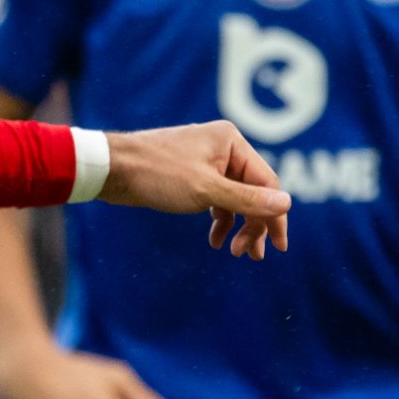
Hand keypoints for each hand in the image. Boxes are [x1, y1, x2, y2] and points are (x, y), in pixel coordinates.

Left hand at [100, 120, 291, 256]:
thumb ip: (247, 199)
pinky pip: (216, 198)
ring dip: (237, 225)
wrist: (111, 169)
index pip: (267, 182)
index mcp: (232, 142)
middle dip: (254, 225)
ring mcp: (207, 161)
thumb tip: (286, 204)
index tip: (277, 247)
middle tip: (252, 255)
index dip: (275, 216)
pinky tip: (214, 240)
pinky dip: (218, 219)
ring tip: (235, 252)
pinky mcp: (192, 175)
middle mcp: (223, 148)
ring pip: (235, 197)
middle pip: (253, 191)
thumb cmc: (157, 173)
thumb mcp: (206, 190)